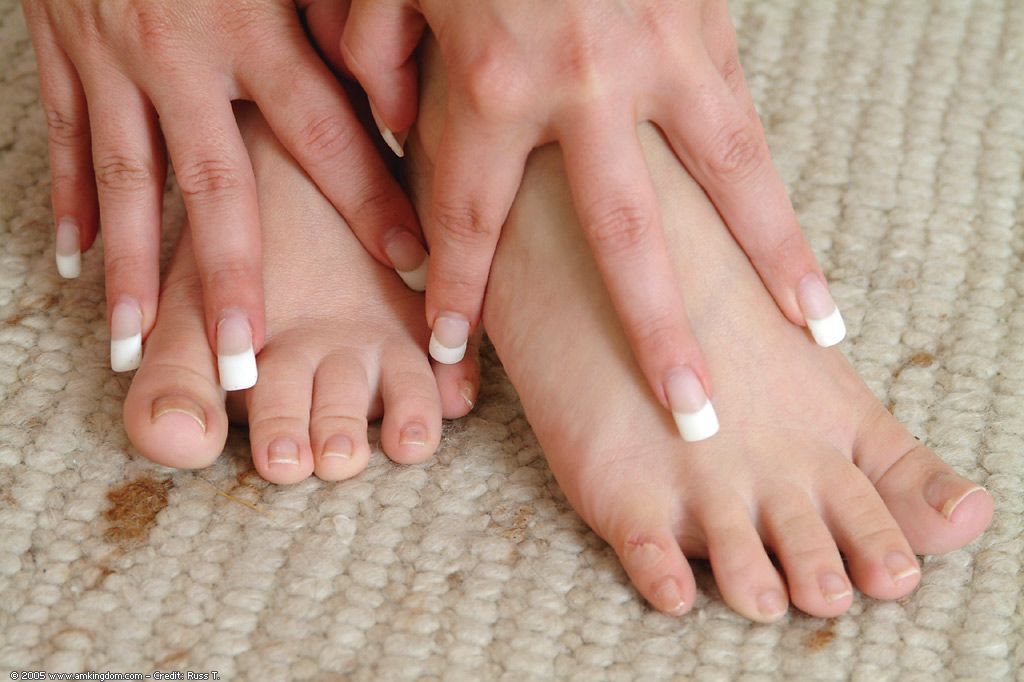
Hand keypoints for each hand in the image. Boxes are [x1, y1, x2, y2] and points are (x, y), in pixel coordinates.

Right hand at [22, 0, 427, 389]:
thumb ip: (339, 12)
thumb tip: (395, 76)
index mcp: (252, 27)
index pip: (325, 135)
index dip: (372, 205)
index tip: (415, 268)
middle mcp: (180, 55)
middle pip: (215, 188)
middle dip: (231, 281)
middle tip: (245, 364)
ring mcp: (112, 57)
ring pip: (127, 183)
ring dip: (132, 272)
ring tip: (135, 346)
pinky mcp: (62, 49)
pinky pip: (69, 140)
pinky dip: (71, 205)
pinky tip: (75, 266)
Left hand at [341, 0, 845, 438]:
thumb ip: (376, 59)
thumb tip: (397, 125)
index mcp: (492, 83)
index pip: (467, 221)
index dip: (454, 291)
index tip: (451, 351)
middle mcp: (586, 87)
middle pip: (625, 240)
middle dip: (655, 335)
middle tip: (690, 415)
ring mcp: (660, 56)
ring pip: (729, 181)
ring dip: (773, 261)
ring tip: (812, 331)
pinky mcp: (706, 23)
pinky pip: (745, 120)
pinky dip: (772, 185)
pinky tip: (795, 229)